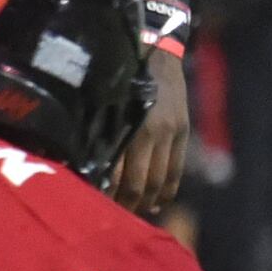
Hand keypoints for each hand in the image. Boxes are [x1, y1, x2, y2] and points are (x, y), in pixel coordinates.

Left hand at [112, 45, 189, 218]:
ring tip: (136, 212)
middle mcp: (153, 133)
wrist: (156, 53)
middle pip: (141, 183)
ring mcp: (171, 133)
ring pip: (162, 180)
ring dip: (149, 201)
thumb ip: (100, 135)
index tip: (99, 208)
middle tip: (116, 217)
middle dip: (128, 204)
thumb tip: (89, 169)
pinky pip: (176, 169)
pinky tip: (158, 201)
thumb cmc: (119, 79)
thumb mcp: (105, 106)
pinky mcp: (182, 131)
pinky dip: (168, 189)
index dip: (112, 198)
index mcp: (130, 128)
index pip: (121, 177)